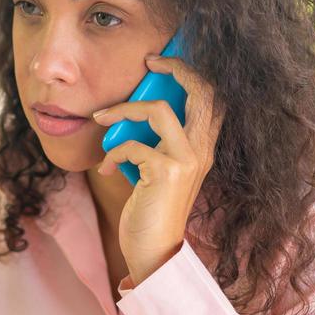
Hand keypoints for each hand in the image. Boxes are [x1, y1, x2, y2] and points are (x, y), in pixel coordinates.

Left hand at [92, 54, 222, 284]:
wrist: (154, 251)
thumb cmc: (151, 209)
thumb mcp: (160, 169)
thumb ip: (158, 141)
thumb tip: (132, 111)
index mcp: (203, 147)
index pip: (213, 97)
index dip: (191, 72)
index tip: (161, 63)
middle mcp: (202, 150)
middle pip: (201, 91)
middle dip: (175, 68)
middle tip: (149, 64)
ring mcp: (186, 161)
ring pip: (158, 111)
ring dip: (123, 110)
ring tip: (102, 118)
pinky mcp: (166, 173)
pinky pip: (132, 145)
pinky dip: (113, 152)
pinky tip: (106, 168)